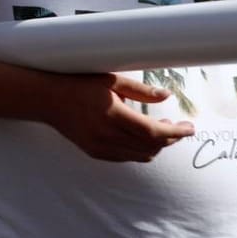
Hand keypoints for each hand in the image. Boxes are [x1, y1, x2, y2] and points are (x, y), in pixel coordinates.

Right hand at [52, 73, 190, 161]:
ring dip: (155, 146)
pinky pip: (125, 158)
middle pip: (151, 146)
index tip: (189, 127)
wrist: (47, 99)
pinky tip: (139, 137)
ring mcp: (99, 146)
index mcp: (112, 115)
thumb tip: (167, 95)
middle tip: (177, 126)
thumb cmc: (78, 84)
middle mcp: (106, 135)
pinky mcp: (94, 152)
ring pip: (140, 156)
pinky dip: (139, 151)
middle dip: (170, 139)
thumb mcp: (110, 80)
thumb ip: (140, 90)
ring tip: (159, 130)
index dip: (176, 132)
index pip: (153, 132)